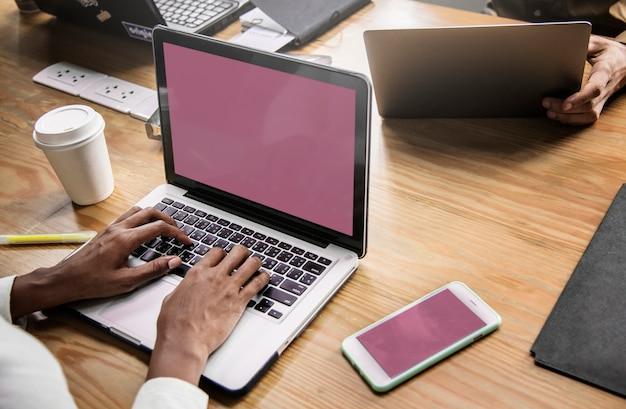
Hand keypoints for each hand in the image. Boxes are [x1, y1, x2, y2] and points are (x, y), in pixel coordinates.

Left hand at [10, 206, 191, 318]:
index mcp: (125, 240)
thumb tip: (173, 261)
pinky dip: (142, 217)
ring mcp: (111, 228)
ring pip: (139, 210)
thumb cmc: (92, 282)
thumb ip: (153, 270)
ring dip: (155, 216)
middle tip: (179, 231)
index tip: (186, 241)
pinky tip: (144, 229)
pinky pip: (128, 215)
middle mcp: (118, 229)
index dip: (177, 233)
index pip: (158, 228)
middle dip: (169, 220)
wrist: (66, 280)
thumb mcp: (127, 281)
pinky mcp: (107, 230)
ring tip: (165, 227)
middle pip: (151, 213)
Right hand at [147, 245, 269, 384]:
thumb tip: (186, 287)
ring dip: (255, 263)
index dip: (224, 253)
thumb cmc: (175, 324)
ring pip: (251, 264)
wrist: (185, 341)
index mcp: (197, 273)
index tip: (226, 257)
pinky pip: (257, 284)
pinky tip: (265, 277)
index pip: (217, 252)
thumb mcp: (172, 298)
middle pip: (237, 253)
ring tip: (257, 265)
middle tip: (245, 257)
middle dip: (243, 253)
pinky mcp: (239, 302)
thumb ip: (184, 288)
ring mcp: (228, 288)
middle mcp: (214, 277)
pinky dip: (263, 278)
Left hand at [542, 35, 625, 124]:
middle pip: (588, 106)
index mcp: (605, 72)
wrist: (625, 62)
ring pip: (588, 115)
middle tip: (546, 102)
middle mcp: (606, 88)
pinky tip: (559, 117)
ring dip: (568, 117)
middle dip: (565, 109)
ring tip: (549, 112)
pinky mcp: (599, 103)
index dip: (579, 98)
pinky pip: (588, 117)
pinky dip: (573, 120)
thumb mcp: (598, 43)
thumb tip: (567, 44)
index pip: (595, 89)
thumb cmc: (609, 52)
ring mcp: (603, 98)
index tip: (564, 104)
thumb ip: (585, 44)